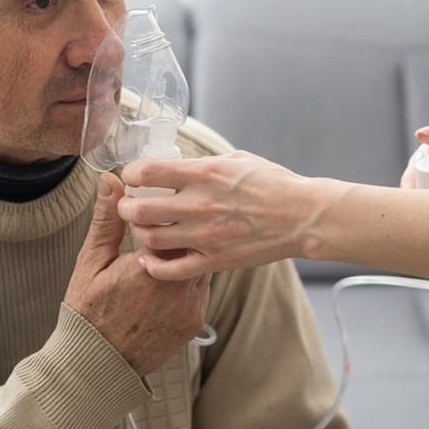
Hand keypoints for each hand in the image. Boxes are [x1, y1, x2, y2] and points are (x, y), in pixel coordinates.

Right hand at [63, 173, 210, 375]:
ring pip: (203, 265)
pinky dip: (192, 279)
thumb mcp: (91, 262)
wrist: (97, 365)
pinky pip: (202, 289)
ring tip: (173, 247)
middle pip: (196, 241)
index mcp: (150, 266)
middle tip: (173, 221)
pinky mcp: (195, 321)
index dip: (170, 210)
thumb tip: (110, 181)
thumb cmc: (88, 312)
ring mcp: (190, 306)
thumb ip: (107, 220)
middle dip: (184, 231)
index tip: (162, 203)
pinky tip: (174, 276)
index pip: (175, 221)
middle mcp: (178, 286)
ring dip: (191, 255)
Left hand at [118, 151, 341, 280]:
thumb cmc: (273, 183)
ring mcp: (206, 235)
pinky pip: (171, 270)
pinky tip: (150, 259)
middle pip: (139, 209)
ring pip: (150, 239)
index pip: (146, 172)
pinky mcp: (215, 260)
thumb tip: (177, 164)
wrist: (302, 216)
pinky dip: (153, 266)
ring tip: (142, 229)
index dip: (131, 174)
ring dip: (138, 234)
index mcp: (204, 173)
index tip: (132, 177)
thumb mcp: (236, 159)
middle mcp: (200, 204)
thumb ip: (203, 163)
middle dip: (126, 207)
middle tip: (129, 206)